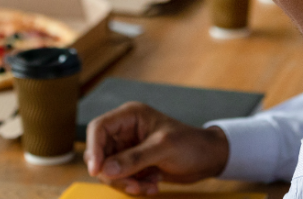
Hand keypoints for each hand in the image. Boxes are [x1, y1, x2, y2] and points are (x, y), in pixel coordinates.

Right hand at [85, 102, 229, 195]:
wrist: (208, 159)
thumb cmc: (191, 144)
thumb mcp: (163, 149)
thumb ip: (134, 158)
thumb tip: (106, 170)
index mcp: (130, 116)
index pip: (98, 129)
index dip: (94, 150)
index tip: (97, 171)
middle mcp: (126, 130)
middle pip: (101, 153)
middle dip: (114, 173)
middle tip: (133, 185)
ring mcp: (129, 148)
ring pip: (109, 169)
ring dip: (126, 182)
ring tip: (148, 186)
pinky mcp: (134, 163)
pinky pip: (121, 178)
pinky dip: (134, 185)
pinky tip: (152, 185)